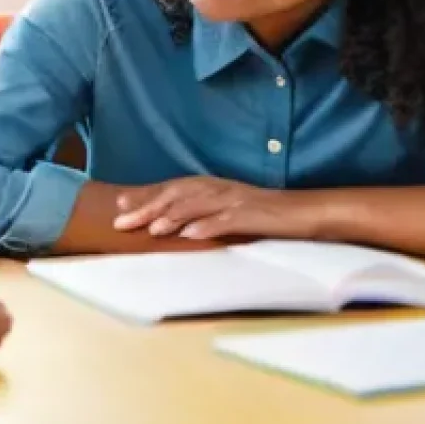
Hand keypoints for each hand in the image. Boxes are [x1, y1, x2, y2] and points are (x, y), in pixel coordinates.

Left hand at [112, 176, 320, 240]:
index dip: (145, 195)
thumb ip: (201, 214)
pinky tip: (192, 236)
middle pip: (177, 195)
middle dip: (148, 207)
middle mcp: (219, 189)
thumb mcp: (227, 211)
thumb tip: (173, 227)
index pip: (171, 189)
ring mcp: (236, 201)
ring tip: (153, 228)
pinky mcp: (254, 215)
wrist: (305, 212)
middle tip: (122, 221)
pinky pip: (229, 220)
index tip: (118, 204)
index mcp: (211, 187)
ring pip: (198, 205)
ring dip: (173, 216)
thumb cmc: (264, 216)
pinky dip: (209, 226)